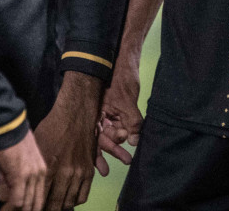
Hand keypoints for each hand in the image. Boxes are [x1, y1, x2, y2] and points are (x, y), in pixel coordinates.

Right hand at [0, 131, 47, 210]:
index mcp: (41, 170)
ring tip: (3, 210)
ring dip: (13, 209)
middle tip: (8, 210)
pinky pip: (17, 200)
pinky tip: (2, 207)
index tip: (16, 210)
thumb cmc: (6, 140)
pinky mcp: (20, 176)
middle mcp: (40, 174)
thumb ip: (9, 181)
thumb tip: (4, 197)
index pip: (39, 199)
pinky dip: (8, 206)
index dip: (28, 208)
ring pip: (25, 204)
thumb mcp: (11, 163)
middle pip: (34, 205)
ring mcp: (31, 176)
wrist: (5, 125)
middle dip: (22, 210)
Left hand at [34, 73, 101, 208]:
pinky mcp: (89, 171)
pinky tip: (67, 199)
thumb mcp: (36, 147)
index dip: (32, 207)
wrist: (75, 114)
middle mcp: (64, 173)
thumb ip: (31, 168)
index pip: (39, 198)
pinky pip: (82, 196)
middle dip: (45, 210)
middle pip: (54, 205)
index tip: (27, 209)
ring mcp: (78, 173)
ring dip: (59, 207)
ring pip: (68, 203)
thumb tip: (19, 186)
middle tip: (40, 209)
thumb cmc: (52, 128)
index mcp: (48, 167)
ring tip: (52, 206)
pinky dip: (74, 201)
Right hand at [94, 55, 141, 177]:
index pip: (95, 137)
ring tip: (127, 160)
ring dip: (117, 146)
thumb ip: (131, 121)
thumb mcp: (128, 100)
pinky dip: (119, 135)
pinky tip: (126, 143)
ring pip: (108, 133)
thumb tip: (134, 142)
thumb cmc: (122, 77)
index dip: (103, 151)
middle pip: (100, 137)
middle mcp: (96, 114)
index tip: (106, 167)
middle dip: (111, 151)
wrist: (124, 60)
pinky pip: (114, 126)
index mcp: (94, 112)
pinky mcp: (112, 109)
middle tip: (124, 162)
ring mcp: (104, 112)